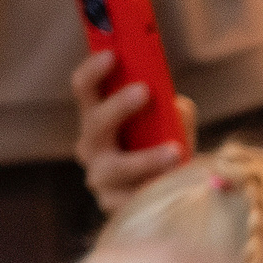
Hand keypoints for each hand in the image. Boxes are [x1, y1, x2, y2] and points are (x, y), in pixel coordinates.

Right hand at [72, 50, 196, 213]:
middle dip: (118, 106)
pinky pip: (133, 197)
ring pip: (117, 167)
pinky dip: (156, 187)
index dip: (93, 70)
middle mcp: (91, 148)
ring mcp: (100, 179)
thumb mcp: (170, 127)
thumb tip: (178, 105)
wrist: (167, 198)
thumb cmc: (163, 152)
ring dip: (146, 158)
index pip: (84, 90)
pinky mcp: (114, 207)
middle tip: (145, 91)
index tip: (113, 54)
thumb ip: (174, 113)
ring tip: (175, 151)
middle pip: (95, 123)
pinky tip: (175, 183)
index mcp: (97, 120)